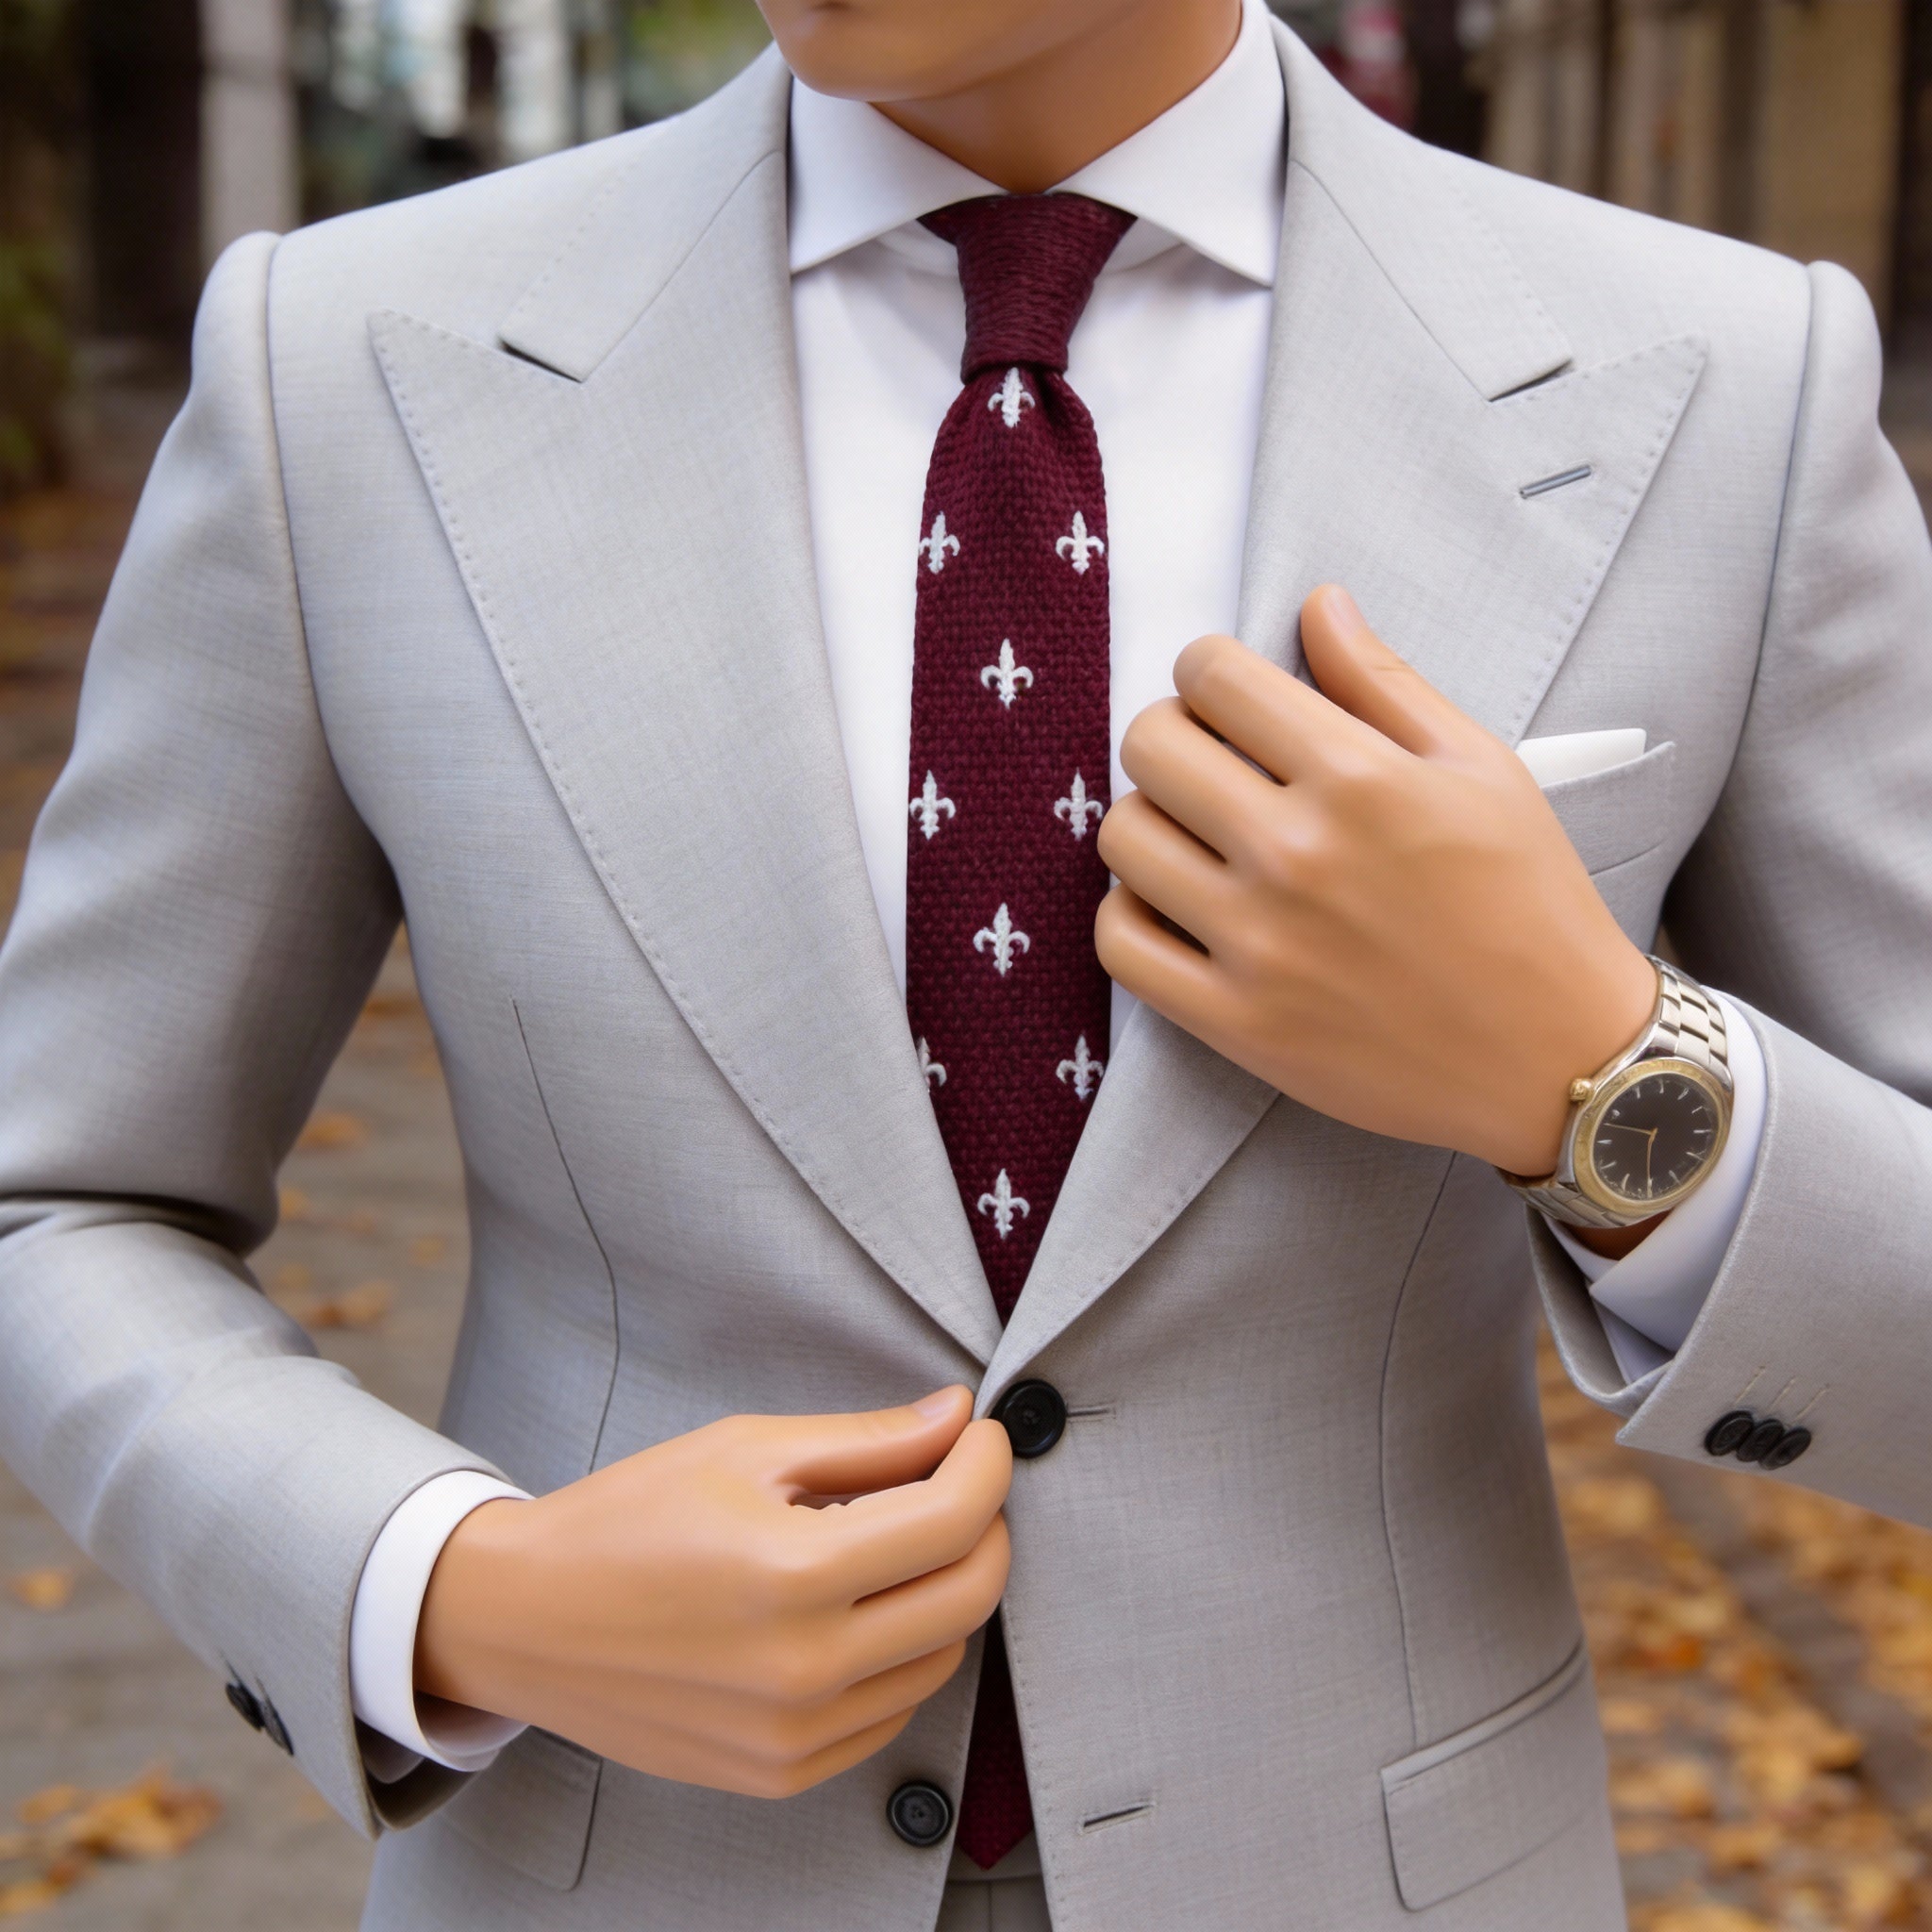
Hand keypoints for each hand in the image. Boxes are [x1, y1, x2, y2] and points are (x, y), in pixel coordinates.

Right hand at [415, 1386, 1011, 1797]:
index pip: (953, 1519)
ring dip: (945, 1590)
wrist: (524, 1622)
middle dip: (986, 1525)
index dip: (986, 1464)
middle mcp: (804, 1667)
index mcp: (794, 1573)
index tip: (981, 1435)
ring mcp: (795, 1733)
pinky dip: (901, 1655)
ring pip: (941, 1657)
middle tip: (959, 1481)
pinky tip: (858, 1609)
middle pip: (968, 1595)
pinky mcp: (781, 1773)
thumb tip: (956, 1418)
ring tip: (896, 1542)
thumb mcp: (743, 1451)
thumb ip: (865, 1441)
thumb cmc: (627, 1520)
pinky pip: (891, 1713)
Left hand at [1094, 586, 1656, 1177]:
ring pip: (1123, 838)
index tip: (1225, 691)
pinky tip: (1177, 904)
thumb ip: (1385, 681)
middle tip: (1208, 758)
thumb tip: (1316, 602)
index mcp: (1358, 778)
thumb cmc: (1530, 901)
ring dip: (1149, 820)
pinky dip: (1131, 912)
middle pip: (1150, 747)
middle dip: (1171, 733)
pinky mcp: (1236, 1022)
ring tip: (1196, 834)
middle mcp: (1296, 855)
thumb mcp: (1482, 768)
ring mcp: (1258, 944)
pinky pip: (1121, 943)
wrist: (1560, 1057)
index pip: (1213, 677)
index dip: (1208, 668)